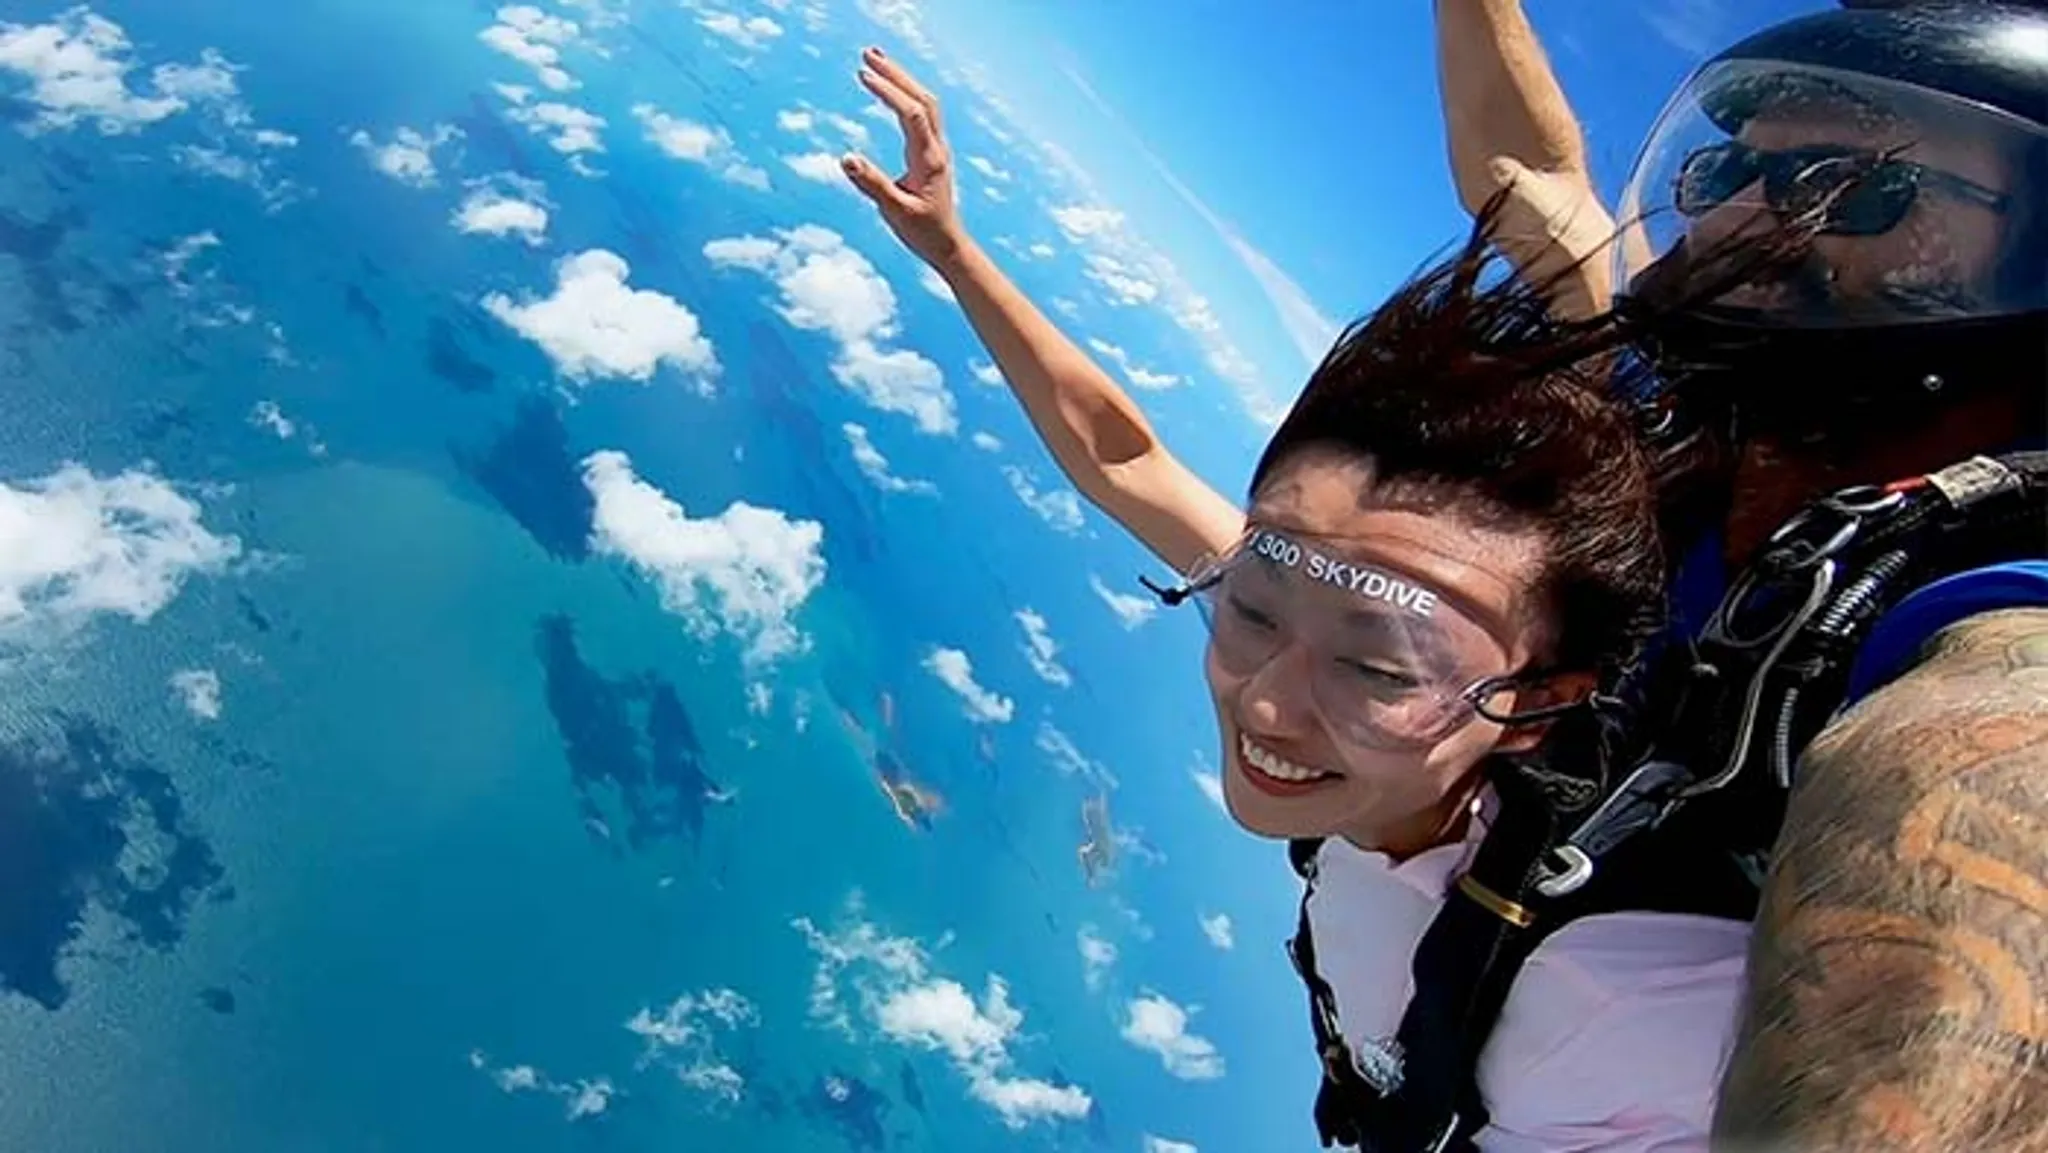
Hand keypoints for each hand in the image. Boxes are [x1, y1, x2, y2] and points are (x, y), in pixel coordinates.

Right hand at [842, 46, 965, 266]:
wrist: (948, 245)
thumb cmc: (923, 232)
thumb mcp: (894, 212)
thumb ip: (871, 184)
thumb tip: (846, 157)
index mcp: (929, 160)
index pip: (911, 113)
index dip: (888, 91)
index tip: (863, 75)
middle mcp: (936, 149)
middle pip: (921, 98)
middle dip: (895, 73)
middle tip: (867, 54)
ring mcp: (936, 149)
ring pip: (924, 103)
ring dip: (901, 79)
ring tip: (874, 61)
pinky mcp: (932, 153)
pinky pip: (923, 113)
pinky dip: (906, 94)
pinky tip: (890, 89)